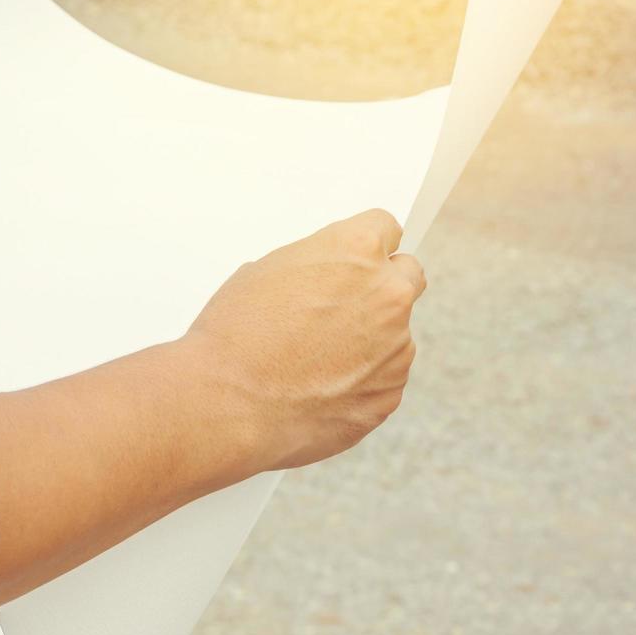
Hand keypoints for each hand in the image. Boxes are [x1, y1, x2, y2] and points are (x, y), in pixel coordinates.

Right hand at [183, 208, 426, 472]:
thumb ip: (318, 266)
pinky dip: (360, 382)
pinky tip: (319, 389)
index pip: (386, 229)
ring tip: (316, 361)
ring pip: (396, 334)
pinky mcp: (390, 393)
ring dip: (369, 341)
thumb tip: (331, 281)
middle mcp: (388, 294)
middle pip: (408, 276)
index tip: (355, 263)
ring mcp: (396, 347)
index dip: (365, 247)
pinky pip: (384, 379)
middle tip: (345, 308)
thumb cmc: (235, 335)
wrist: (227, 405)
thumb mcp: (266, 272)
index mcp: (357, 250)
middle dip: (383, 287)